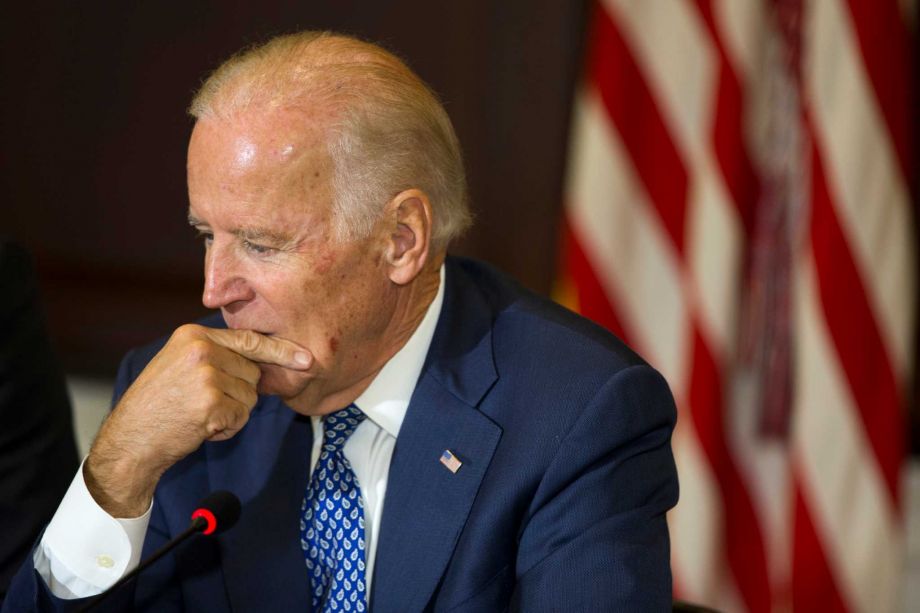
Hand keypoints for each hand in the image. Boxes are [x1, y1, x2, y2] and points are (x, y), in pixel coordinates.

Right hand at [84, 324, 312, 516]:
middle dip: (238, 393)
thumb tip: (262, 363)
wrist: (130, 439)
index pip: (249, 339)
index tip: (307, 359)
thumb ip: (216, 355)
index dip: (281, 351)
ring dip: (232, 413)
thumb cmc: (157, 406)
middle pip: (253, 373)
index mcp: (193, 335)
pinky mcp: (211, 403)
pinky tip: (200, 428)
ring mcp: (207, 376)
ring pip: (250, 396)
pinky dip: (227, 428)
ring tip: (198, 415)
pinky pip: (241, 416)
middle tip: (202, 404)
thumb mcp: (179, 364)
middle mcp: (201, 350)